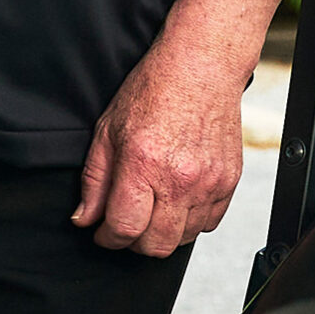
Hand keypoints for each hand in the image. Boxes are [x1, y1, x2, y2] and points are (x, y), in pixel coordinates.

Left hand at [73, 34, 244, 255]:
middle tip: (125, 224)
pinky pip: (209, 224)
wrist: (201, 68)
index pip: (123, 229)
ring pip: (184, 239)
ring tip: (151, 209)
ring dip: (163, 233)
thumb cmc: (153, 90)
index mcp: (144, 164)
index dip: (107, 238)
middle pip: (156, 246)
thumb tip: (84, 218)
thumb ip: (94, 179)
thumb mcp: (108, 128)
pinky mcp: (229, 182)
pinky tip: (176, 201)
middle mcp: (180, 179)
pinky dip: (190, 222)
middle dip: (133, 243)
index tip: (102, 233)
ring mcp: (209, 183)